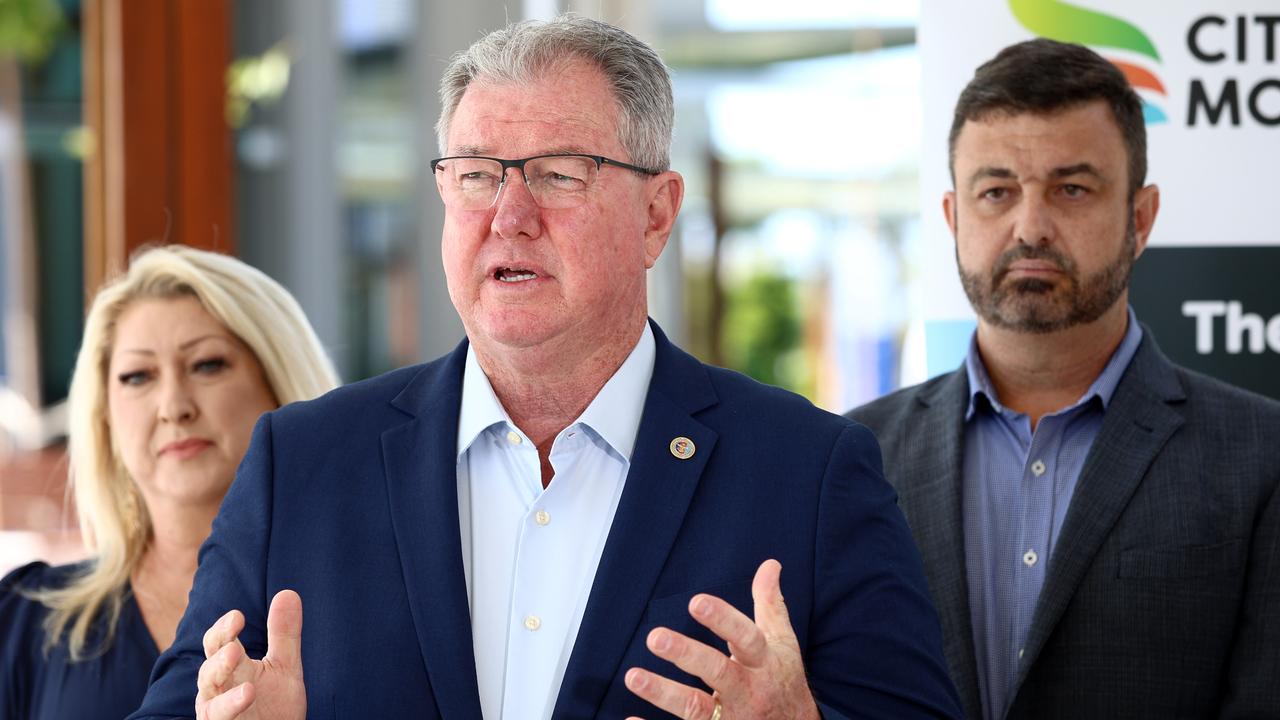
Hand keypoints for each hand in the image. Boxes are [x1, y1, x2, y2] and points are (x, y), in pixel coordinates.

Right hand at [196, 590, 307, 719]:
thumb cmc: (276, 707)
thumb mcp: (285, 667)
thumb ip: (284, 635)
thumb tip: (288, 592)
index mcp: (231, 668)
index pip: (219, 642)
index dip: (224, 628)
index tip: (238, 616)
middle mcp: (218, 688)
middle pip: (210, 662)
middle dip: (219, 645)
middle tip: (234, 626)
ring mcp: (217, 710)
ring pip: (208, 689)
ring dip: (219, 670)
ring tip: (235, 654)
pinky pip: (219, 716)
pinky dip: (230, 704)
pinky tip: (249, 692)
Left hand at [625, 559, 819, 719]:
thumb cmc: (783, 681)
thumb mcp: (783, 643)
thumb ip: (771, 605)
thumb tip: (769, 565)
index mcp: (764, 661)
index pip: (745, 637)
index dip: (722, 620)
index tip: (696, 602)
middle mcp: (748, 690)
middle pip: (718, 672)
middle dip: (686, 654)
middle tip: (654, 637)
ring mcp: (732, 718)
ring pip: (696, 708)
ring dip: (663, 693)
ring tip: (633, 677)